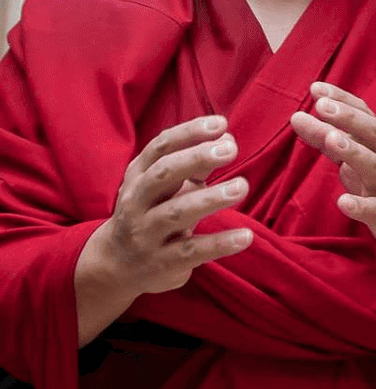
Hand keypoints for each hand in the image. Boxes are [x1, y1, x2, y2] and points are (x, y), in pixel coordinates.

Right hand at [75, 116, 255, 342]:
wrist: (116, 264)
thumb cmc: (152, 213)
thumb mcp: (166, 187)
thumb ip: (195, 165)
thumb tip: (228, 139)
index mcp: (139, 176)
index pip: (161, 147)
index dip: (189, 133)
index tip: (221, 123)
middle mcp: (137, 201)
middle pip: (163, 174)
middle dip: (195, 158)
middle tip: (230, 149)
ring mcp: (147, 233)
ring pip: (176, 212)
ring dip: (210, 198)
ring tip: (242, 186)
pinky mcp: (163, 262)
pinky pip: (192, 251)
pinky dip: (219, 244)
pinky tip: (246, 236)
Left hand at [291, 83, 375, 251]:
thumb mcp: (359, 160)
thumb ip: (330, 140)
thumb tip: (298, 117)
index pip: (366, 116)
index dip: (343, 101)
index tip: (317, 88)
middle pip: (373, 134)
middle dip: (348, 118)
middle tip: (321, 106)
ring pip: (375, 167)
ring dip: (354, 152)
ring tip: (331, 139)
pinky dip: (361, 206)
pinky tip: (343, 202)